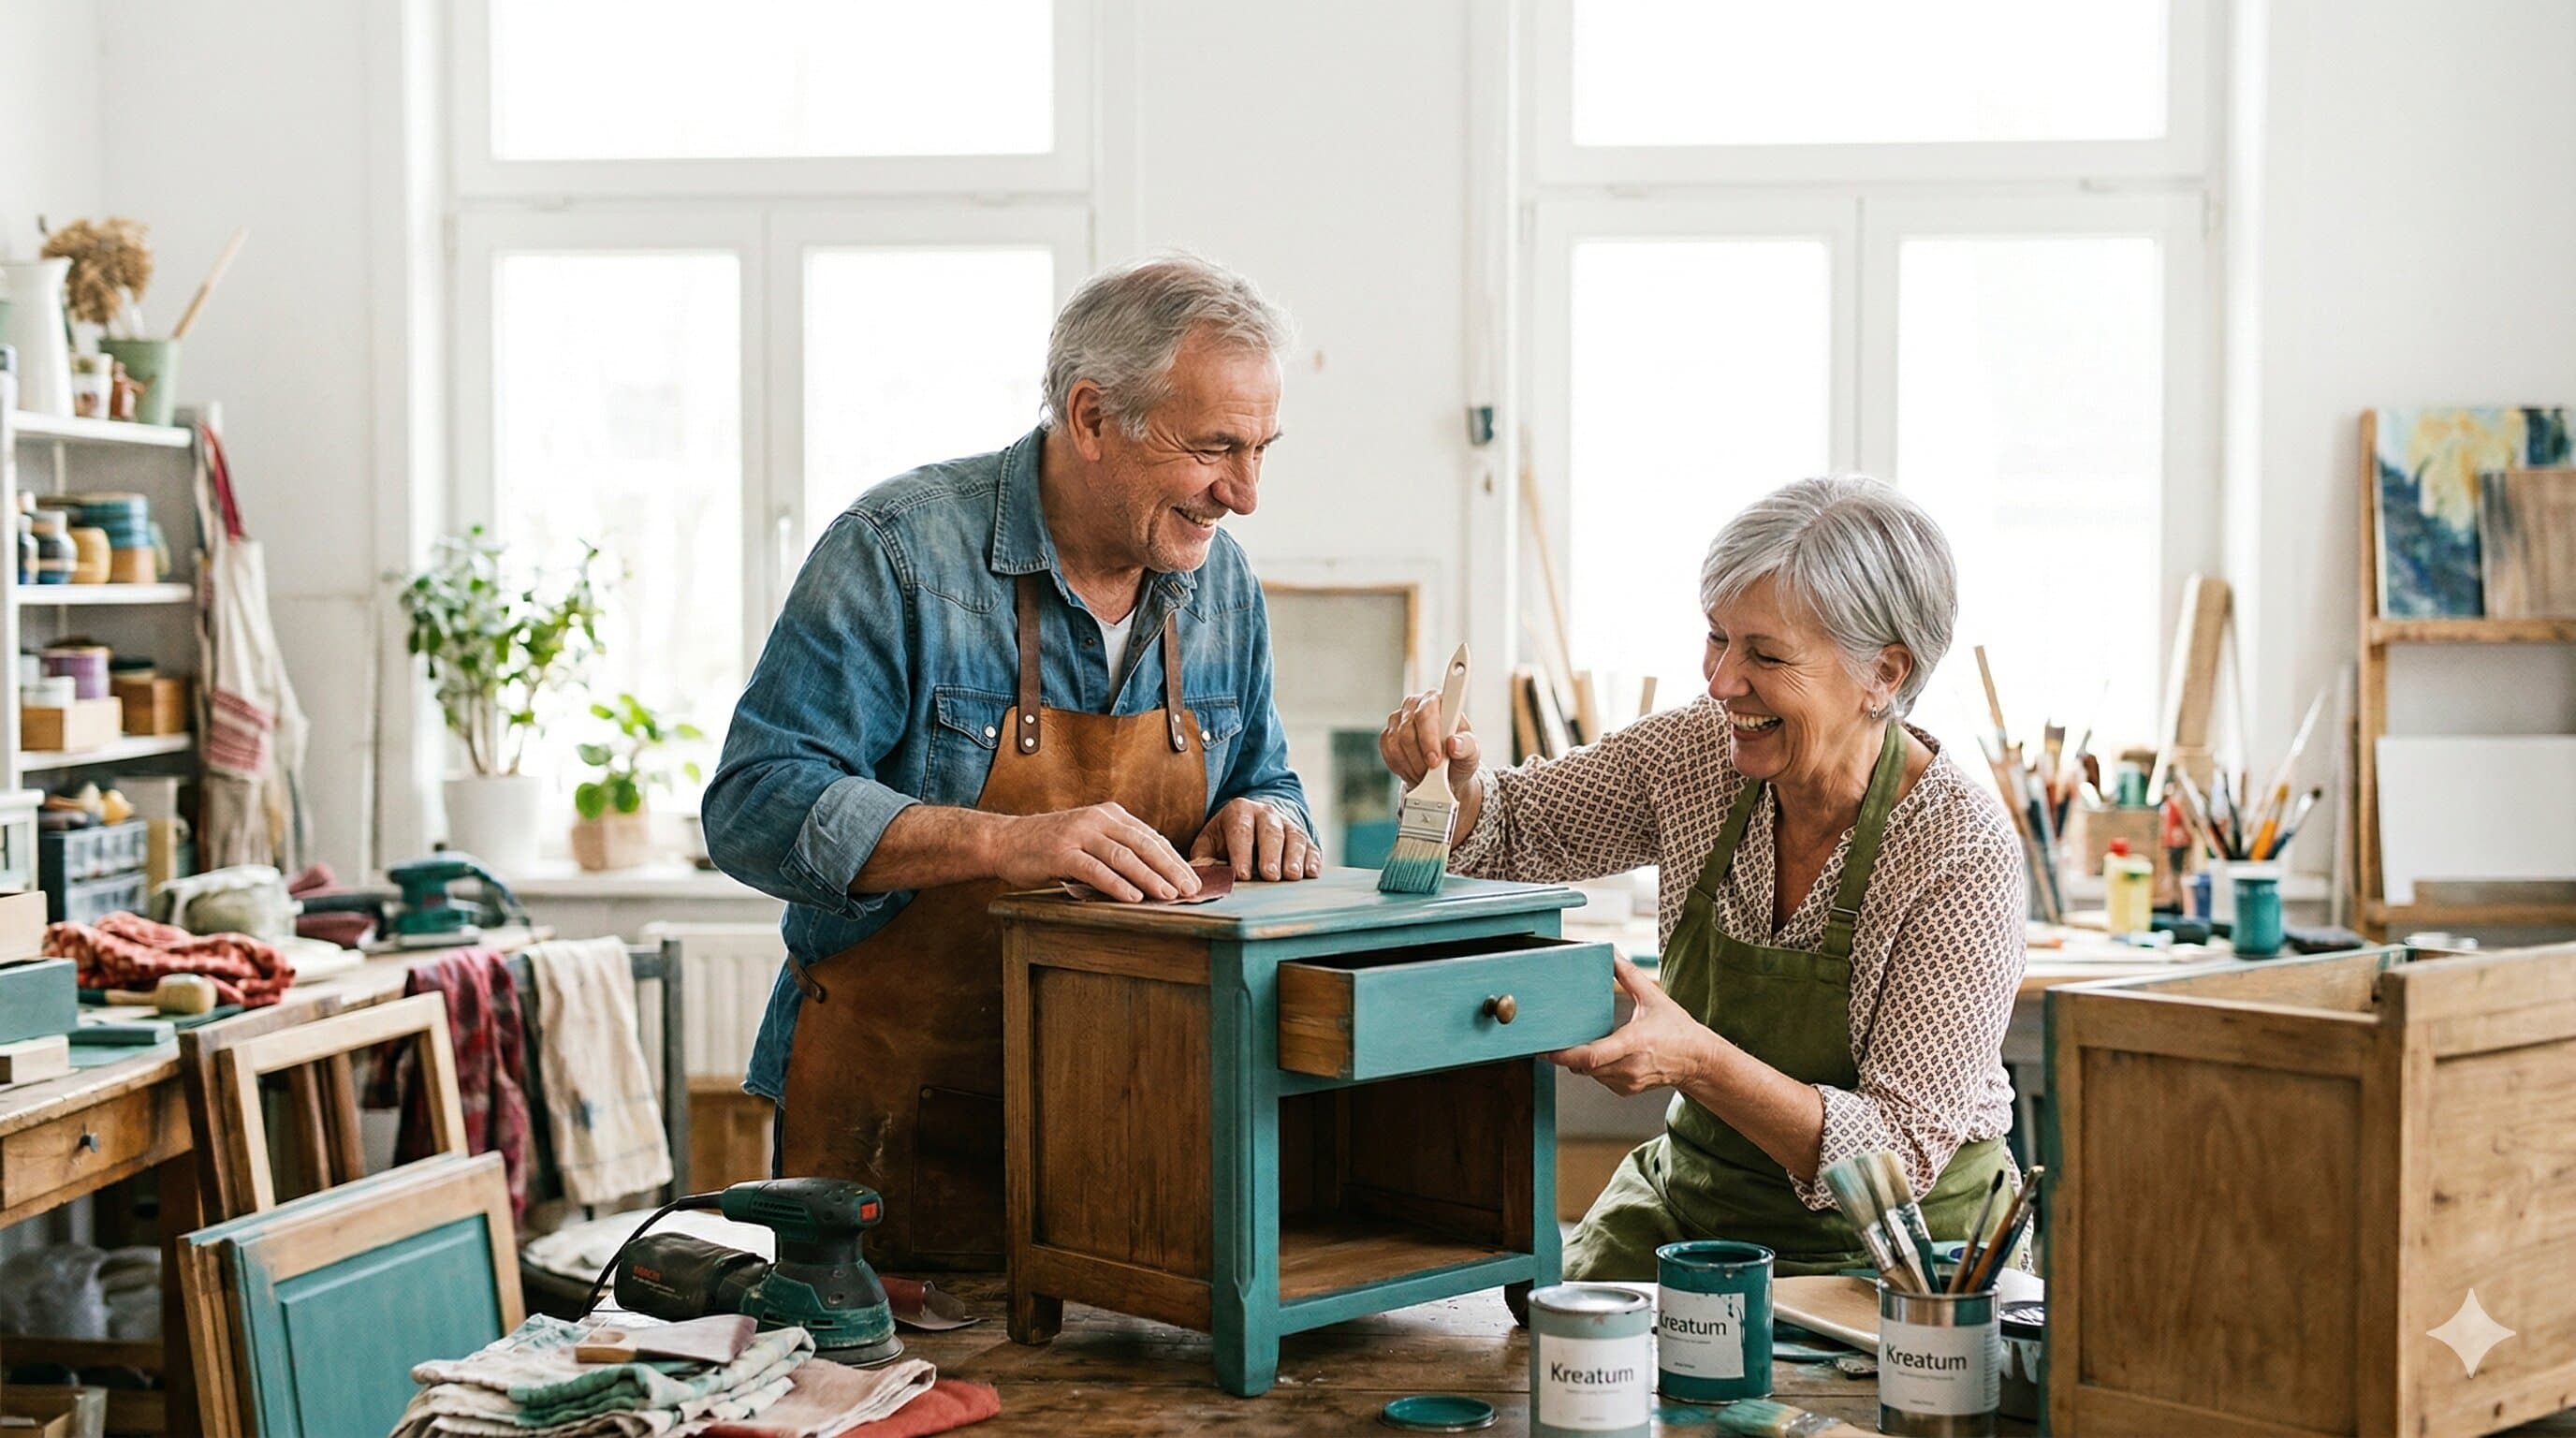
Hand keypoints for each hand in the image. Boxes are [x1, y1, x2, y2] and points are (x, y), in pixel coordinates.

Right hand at [994, 803, 1198, 902]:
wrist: (1006, 841)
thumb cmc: (1051, 846)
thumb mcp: (1090, 839)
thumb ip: (1117, 849)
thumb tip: (1155, 873)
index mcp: (1110, 814)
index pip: (1150, 837)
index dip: (1174, 859)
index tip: (1193, 879)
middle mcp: (1097, 820)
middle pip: (1143, 844)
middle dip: (1171, 868)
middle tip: (1190, 890)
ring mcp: (1079, 834)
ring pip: (1123, 856)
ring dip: (1150, 877)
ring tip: (1169, 895)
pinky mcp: (1062, 853)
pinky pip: (1095, 869)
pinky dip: (1116, 884)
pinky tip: (1133, 898)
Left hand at [1191, 798, 1320, 880]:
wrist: (1255, 820)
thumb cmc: (1227, 838)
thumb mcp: (1210, 841)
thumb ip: (1204, 856)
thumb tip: (1200, 873)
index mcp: (1240, 811)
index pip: (1241, 831)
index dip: (1241, 853)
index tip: (1240, 875)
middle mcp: (1267, 814)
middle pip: (1271, 832)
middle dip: (1271, 855)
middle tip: (1270, 876)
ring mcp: (1288, 824)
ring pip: (1294, 838)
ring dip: (1294, 857)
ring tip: (1292, 876)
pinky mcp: (1304, 837)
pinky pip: (1311, 846)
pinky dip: (1312, 859)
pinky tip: (1311, 873)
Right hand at [1379, 689, 1479, 789]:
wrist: (1446, 771)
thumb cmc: (1460, 754)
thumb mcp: (1471, 753)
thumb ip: (1467, 746)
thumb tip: (1454, 743)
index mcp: (1438, 700)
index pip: (1426, 713)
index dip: (1428, 738)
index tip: (1435, 761)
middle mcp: (1416, 704)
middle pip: (1407, 731)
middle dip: (1420, 758)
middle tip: (1432, 771)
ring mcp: (1398, 718)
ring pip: (1395, 743)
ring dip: (1411, 764)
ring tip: (1426, 771)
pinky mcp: (1387, 734)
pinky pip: (1388, 752)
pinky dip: (1401, 767)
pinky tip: (1414, 769)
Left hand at [1547, 955, 1710, 1096]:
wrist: (1698, 1060)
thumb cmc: (1678, 1030)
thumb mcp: (1654, 998)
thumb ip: (1629, 975)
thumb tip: (1611, 954)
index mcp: (1634, 1043)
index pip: (1592, 1057)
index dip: (1566, 1055)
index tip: (1547, 1049)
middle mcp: (1629, 1066)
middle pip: (1584, 1066)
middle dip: (1567, 1054)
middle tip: (1554, 1040)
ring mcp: (1628, 1082)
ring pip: (1589, 1074)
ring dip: (1581, 1060)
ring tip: (1582, 1042)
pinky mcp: (1626, 1090)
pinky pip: (1600, 1080)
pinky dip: (1595, 1068)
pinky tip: (1604, 1054)